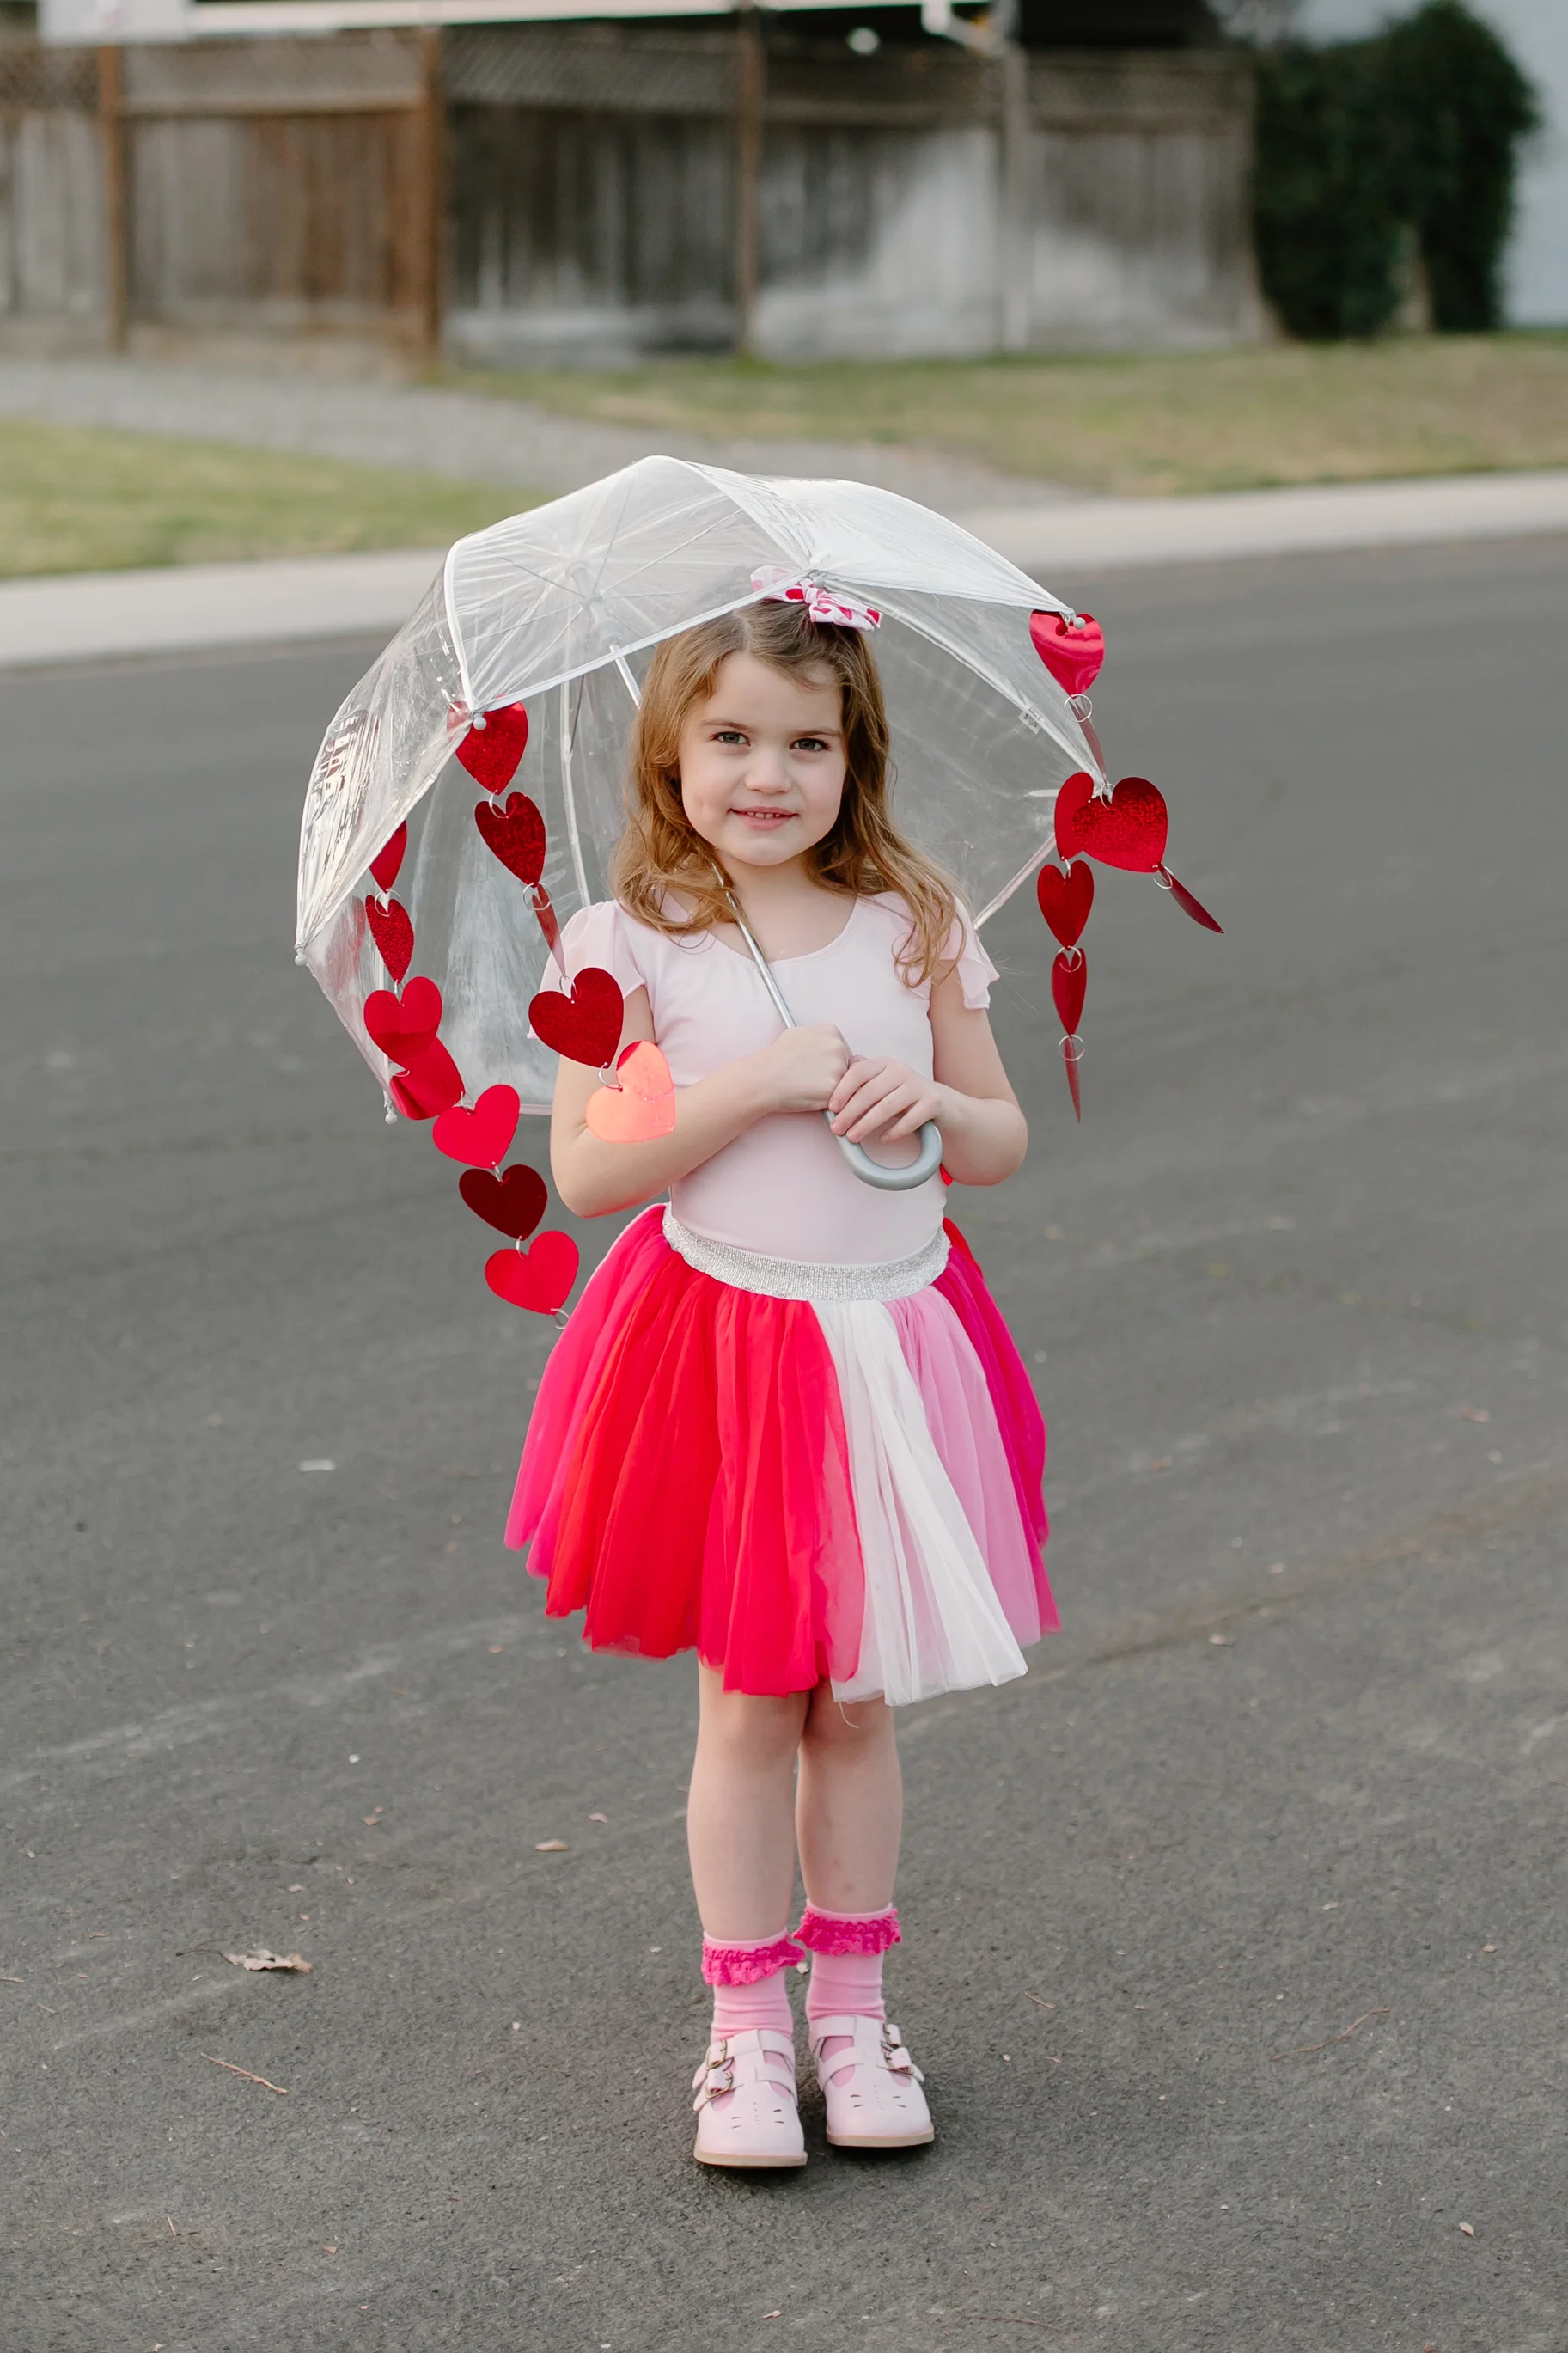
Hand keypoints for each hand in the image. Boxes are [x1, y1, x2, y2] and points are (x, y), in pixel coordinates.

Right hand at [753, 1022, 852, 1112]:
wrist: (763, 1078)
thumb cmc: (777, 1059)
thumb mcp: (798, 1035)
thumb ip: (818, 1040)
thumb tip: (828, 1045)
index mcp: (831, 1031)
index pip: (843, 1052)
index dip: (829, 1065)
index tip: (815, 1069)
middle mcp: (838, 1046)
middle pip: (848, 1067)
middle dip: (834, 1076)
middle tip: (811, 1080)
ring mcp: (838, 1066)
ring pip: (845, 1084)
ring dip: (832, 1089)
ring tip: (808, 1086)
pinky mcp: (834, 1087)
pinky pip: (838, 1097)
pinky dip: (827, 1100)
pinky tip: (810, 1094)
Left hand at [828, 1056, 942, 1144]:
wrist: (940, 1102)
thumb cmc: (901, 1094)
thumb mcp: (881, 1082)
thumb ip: (860, 1079)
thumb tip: (829, 1084)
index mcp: (884, 1063)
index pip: (858, 1072)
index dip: (842, 1090)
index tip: (831, 1108)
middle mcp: (901, 1071)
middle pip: (870, 1092)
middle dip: (850, 1112)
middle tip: (836, 1129)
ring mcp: (918, 1086)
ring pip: (887, 1107)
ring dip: (867, 1124)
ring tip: (852, 1137)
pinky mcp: (932, 1103)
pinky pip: (910, 1120)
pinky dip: (894, 1131)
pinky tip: (883, 1139)